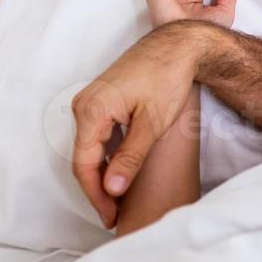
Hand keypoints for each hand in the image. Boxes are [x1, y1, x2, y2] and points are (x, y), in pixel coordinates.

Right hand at [72, 22, 213, 227]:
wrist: (179, 44)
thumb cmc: (168, 78)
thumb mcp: (152, 123)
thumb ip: (130, 158)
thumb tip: (111, 190)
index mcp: (91, 110)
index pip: (85, 165)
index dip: (97, 195)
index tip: (111, 217)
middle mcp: (83, 105)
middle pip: (84, 159)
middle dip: (98, 189)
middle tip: (115, 215)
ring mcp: (90, 101)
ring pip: (90, 148)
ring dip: (103, 174)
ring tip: (119, 200)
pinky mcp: (102, 100)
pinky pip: (97, 136)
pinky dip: (107, 157)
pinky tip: (120, 173)